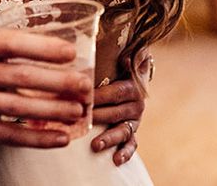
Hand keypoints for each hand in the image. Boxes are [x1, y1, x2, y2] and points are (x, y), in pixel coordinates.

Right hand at [0, 29, 91, 147]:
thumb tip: (49, 50)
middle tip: (84, 84)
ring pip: (20, 106)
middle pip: (23, 77)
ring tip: (78, 111)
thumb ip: (4, 49)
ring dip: (53, 110)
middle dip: (58, 82)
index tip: (71, 51)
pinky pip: (9, 134)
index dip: (44, 47)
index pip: (14, 44)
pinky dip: (36, 137)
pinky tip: (58, 137)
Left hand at [90, 49, 151, 165]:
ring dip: (109, 138)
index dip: (99, 96)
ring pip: (123, 130)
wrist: (134, 78)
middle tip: (80, 121)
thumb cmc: (121, 66)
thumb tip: (125, 59)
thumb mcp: (125, 57)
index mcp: (132, 86)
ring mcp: (134, 120)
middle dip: (96, 117)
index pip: (115, 92)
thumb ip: (127, 55)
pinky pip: (132, 144)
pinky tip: (116, 160)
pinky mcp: (133, 132)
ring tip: (95, 145)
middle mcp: (136, 104)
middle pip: (115, 113)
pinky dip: (125, 152)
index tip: (83, 99)